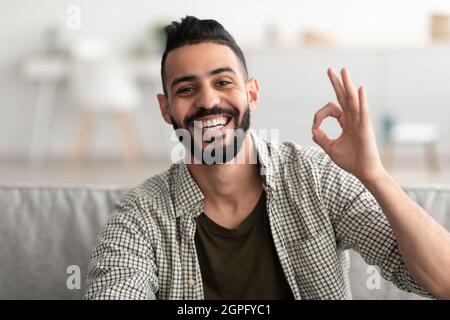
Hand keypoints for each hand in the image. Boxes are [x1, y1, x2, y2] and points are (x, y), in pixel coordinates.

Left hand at [311, 68, 385, 182]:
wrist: (363, 172)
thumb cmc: (350, 160)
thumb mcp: (330, 148)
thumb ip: (321, 138)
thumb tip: (313, 129)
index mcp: (346, 122)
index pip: (331, 109)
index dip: (319, 115)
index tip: (315, 126)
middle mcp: (353, 119)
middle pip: (344, 97)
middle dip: (336, 83)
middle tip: (330, 69)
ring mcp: (360, 122)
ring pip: (353, 100)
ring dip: (347, 84)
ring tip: (343, 70)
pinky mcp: (365, 128)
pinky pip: (363, 112)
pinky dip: (362, 100)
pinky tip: (359, 88)